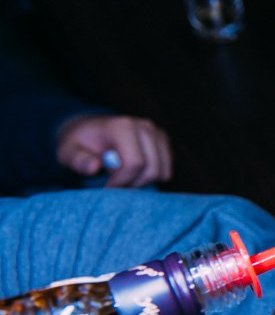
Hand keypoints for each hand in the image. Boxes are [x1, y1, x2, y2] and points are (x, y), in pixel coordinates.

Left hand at [56, 115, 173, 187]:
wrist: (89, 129)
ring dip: (142, 182)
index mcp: (122, 126)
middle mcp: (144, 126)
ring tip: (123, 177)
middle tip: (114, 185)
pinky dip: (151, 178)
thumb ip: (78, 160)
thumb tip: (94, 167)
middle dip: (133, 184)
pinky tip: (133, 172)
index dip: (122, 182)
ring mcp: (157, 133)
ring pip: (162, 172)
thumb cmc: (78, 144)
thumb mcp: (68, 152)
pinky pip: (166, 170)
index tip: (106, 187)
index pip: (135, 163)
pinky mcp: (163, 141)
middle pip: (152, 170)